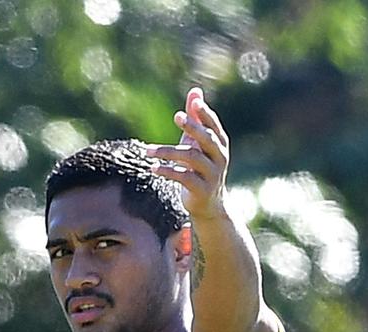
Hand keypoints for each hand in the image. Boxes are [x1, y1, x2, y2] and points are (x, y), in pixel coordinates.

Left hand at [145, 87, 229, 220]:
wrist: (207, 205)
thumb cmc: (200, 167)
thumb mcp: (197, 143)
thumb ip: (196, 118)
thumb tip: (195, 91)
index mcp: (219, 144)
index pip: (214, 125)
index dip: (205, 114)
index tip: (194, 102)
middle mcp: (219, 157)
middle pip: (207, 139)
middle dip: (193, 127)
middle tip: (176, 116)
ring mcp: (212, 174)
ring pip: (192, 157)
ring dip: (168, 152)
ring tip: (147, 151)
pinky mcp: (201, 189)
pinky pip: (184, 177)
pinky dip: (168, 171)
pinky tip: (153, 168)